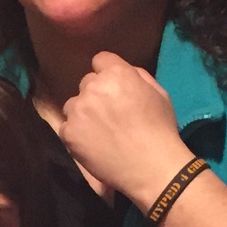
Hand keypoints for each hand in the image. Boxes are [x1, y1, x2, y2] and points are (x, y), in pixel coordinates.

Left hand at [55, 50, 189, 206]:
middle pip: (86, 83)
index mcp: (116, 73)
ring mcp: (78, 110)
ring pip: (73, 105)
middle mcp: (92, 87)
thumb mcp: (158, 93)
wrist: (151, 166)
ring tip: (99, 132)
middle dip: (96, 94)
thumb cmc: (160, 130)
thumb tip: (122, 71)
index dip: (107, 72)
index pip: (100, 60)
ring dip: (83, 113)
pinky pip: (66, 127)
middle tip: (109, 114)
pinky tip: (91, 144)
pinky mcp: (68, 132)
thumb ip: (137, 76)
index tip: (113, 88)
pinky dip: (76, 134)